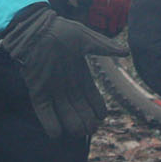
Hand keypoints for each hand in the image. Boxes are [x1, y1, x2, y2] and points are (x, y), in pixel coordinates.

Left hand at [0, 3, 126, 138]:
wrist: (35, 27)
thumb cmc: (60, 29)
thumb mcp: (85, 37)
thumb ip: (104, 47)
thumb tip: (126, 51)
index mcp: (79, 73)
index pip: (92, 97)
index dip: (97, 108)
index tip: (102, 117)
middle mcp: (66, 84)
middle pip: (79, 109)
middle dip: (86, 121)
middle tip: (91, 128)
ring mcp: (51, 88)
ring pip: (63, 113)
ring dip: (71, 124)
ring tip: (79, 132)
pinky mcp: (36, 90)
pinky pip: (43, 110)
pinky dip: (49, 123)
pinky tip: (56, 134)